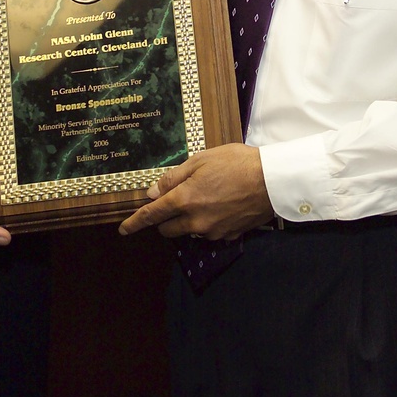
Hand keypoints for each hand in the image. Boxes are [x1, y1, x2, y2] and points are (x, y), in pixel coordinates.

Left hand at [118, 144, 272, 240]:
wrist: (273, 180)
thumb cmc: (236, 163)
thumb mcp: (200, 160)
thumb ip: (173, 178)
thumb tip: (153, 192)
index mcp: (184, 200)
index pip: (152, 215)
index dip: (135, 223)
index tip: (124, 230)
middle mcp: (195, 221)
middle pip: (167, 229)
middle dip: (165, 219)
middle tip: (176, 200)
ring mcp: (212, 231)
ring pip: (188, 231)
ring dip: (187, 221)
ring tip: (206, 198)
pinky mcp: (228, 236)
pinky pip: (209, 232)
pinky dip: (208, 223)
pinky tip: (221, 206)